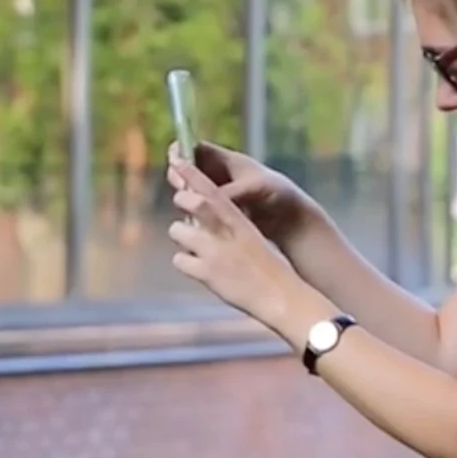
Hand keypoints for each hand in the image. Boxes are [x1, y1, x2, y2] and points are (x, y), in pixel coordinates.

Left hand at [167, 159, 303, 325]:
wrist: (279, 296)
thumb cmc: (269, 267)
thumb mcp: (253, 238)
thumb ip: (231, 225)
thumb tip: (208, 218)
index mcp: (239, 220)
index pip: (213, 189)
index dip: (193, 173)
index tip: (179, 161)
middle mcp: (224, 232)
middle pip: (192, 202)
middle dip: (182, 199)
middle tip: (182, 203)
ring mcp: (213, 252)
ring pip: (177, 230)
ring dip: (182, 236)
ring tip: (193, 245)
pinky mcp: (206, 274)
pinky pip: (178, 260)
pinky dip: (185, 262)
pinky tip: (196, 267)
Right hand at [172, 141, 320, 246]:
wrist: (292, 222)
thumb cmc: (278, 195)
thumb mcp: (254, 189)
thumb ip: (228, 192)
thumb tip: (201, 198)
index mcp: (228, 161)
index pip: (197, 150)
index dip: (183, 151)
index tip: (174, 158)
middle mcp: (219, 177)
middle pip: (188, 172)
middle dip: (179, 177)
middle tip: (179, 185)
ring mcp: (218, 197)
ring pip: (190, 195)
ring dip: (185, 199)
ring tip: (186, 206)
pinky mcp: (218, 217)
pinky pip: (198, 214)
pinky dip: (193, 217)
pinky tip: (193, 224)